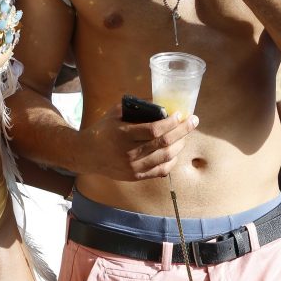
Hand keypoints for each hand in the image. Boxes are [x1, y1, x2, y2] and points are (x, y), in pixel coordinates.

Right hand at [80, 104, 198, 180]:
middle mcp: (129, 153)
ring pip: (166, 157)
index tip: (179, 114)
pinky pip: (161, 171)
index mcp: (123, 135)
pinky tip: (176, 152)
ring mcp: (133, 167)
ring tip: (185, 136)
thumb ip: (136, 107)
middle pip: (164, 143)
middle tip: (193, 121)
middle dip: (182, 131)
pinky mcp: (136, 176)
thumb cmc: (103, 130)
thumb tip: (160, 103)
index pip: (155, 130)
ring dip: (180, 145)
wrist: (87, 154)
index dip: (171, 122)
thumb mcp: (115, 113)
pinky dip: (172, 161)